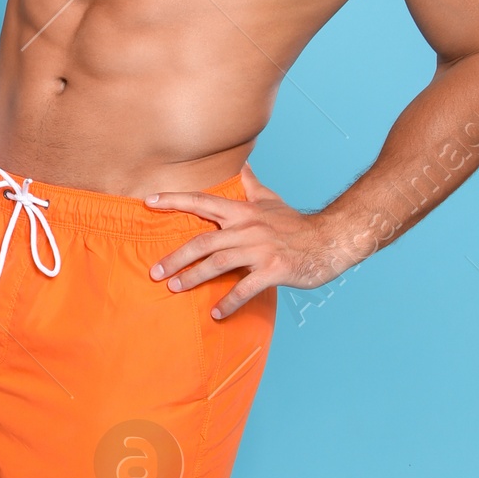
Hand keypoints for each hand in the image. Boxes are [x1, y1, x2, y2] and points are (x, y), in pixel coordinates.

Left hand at [145, 163, 347, 318]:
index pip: (202, 201)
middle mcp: (248, 228)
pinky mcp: (273, 271)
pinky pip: (245, 288)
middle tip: (154, 272)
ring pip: (218, 264)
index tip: (148, 202)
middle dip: (175, 257)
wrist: (330, 241)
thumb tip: (241, 163)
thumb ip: (250, 185)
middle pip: (202, 241)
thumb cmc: (296, 225)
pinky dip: (229, 302)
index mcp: (243, 212)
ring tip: (174, 288)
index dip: (174, 200)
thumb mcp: (271, 200)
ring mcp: (260, 250)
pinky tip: (216, 313)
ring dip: (193, 278)